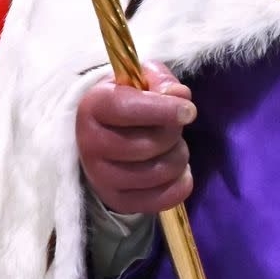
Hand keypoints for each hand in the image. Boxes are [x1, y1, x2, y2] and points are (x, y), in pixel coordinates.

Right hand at [76, 61, 196, 214]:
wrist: (104, 131)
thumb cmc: (128, 98)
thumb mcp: (142, 78)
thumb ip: (162, 82)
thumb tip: (180, 96)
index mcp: (93, 106)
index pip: (127, 110)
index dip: (163, 110)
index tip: (189, 111)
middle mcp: (89, 144)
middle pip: (147, 145)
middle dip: (173, 133)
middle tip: (174, 125)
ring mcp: (100, 177)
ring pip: (158, 172)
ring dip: (178, 156)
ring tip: (172, 145)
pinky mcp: (116, 200)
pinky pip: (161, 200)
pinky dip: (180, 184)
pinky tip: (179, 170)